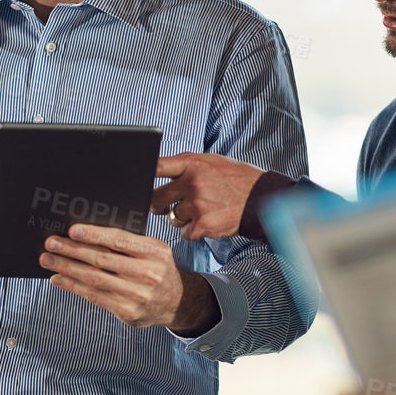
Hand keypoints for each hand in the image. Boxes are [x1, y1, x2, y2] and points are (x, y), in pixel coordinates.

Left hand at [39, 224, 218, 334]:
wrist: (177, 302)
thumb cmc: (158, 270)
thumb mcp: (153, 250)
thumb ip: (127, 243)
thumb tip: (87, 233)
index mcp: (155, 252)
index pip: (119, 240)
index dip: (94, 235)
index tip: (72, 230)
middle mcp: (148, 273)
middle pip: (102, 259)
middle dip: (72, 250)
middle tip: (51, 243)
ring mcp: (138, 295)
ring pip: (95, 279)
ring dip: (67, 268)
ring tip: (48, 260)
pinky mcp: (128, 312)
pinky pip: (95, 297)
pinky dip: (73, 286)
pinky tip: (59, 278)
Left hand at [150, 153, 265, 240]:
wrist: (261, 198)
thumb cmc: (235, 178)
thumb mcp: (211, 161)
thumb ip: (185, 165)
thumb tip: (158, 169)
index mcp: (192, 164)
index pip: (157, 166)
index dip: (142, 173)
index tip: (134, 179)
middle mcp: (192, 183)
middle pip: (156, 198)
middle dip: (157, 204)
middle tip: (162, 205)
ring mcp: (197, 205)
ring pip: (172, 217)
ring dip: (180, 218)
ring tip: (201, 210)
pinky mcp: (203, 225)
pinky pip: (184, 232)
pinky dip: (193, 231)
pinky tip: (207, 221)